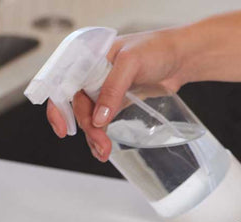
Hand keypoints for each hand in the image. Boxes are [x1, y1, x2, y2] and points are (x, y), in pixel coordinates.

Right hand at [46, 28, 185, 160]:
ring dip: (93, 138)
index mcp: (89, 61)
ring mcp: (102, 91)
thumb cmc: (158, 49)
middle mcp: (92, 77)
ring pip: (89, 119)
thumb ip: (113, 88)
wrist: (182, 58)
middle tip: (101, 144)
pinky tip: (103, 148)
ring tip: (103, 152)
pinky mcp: (114, 103)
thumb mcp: (132, 63)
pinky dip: (100, 137)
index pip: (63, 86)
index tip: (63, 130)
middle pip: (78, 109)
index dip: (58, 109)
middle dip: (88, 129)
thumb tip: (99, 118)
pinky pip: (100, 122)